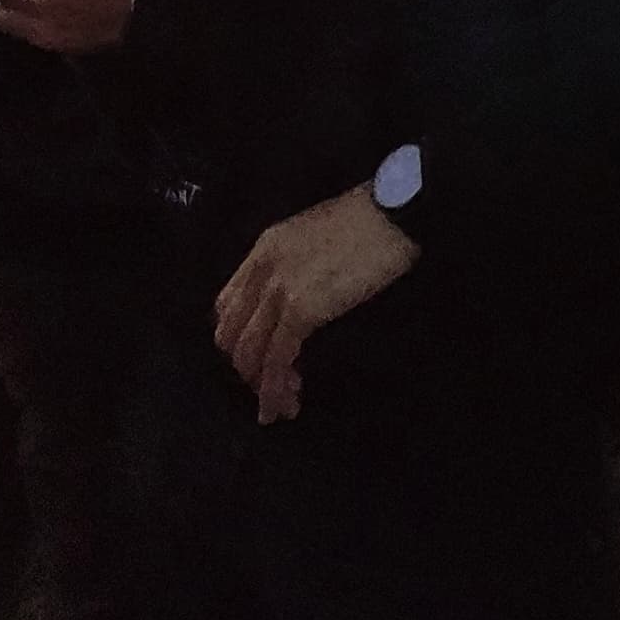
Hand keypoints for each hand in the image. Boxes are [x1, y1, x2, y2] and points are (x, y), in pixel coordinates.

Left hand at [216, 186, 419, 420]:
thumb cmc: (367, 219)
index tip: (257, 356)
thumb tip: (299, 295)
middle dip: (245, 367)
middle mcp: (262, 270)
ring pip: (249, 353)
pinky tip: (286, 402)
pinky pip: (277, 359)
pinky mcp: (302, 310)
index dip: (237, 337)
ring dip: (261, 386)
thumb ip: (295, 263)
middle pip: (230, 333)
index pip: (227, 303)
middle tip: (269, 388)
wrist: (392, 213)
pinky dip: (276, 388)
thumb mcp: (314, 235)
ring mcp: (279, 290)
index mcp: (264, 248)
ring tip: (280, 405)